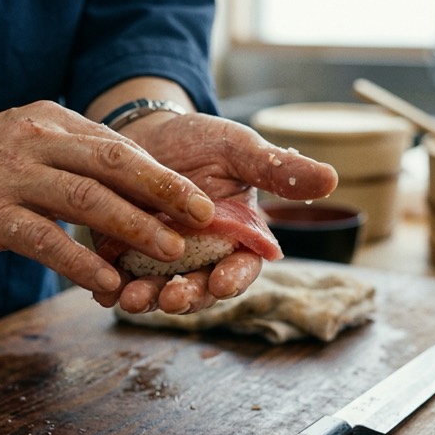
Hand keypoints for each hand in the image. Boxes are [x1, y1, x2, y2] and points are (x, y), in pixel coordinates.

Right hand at [0, 100, 219, 293]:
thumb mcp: (25, 139)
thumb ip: (70, 156)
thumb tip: (126, 185)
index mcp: (51, 122)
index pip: (118, 147)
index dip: (162, 176)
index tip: (197, 199)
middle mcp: (36, 142)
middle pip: (113, 164)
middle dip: (163, 192)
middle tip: (202, 216)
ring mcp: (12, 177)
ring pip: (85, 199)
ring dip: (134, 227)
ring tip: (170, 250)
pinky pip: (44, 239)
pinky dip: (80, 262)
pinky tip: (107, 282)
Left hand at [92, 112, 337, 313]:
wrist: (145, 134)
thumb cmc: (201, 140)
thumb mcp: (239, 148)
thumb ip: (278, 169)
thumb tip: (332, 178)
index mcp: (237, 237)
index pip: (242, 268)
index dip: (235, 278)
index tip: (224, 281)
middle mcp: (202, 257)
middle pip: (200, 289)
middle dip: (188, 297)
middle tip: (172, 297)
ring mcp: (162, 260)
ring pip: (159, 290)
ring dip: (149, 300)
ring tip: (132, 300)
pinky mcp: (126, 256)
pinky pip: (121, 279)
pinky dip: (112, 288)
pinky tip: (102, 291)